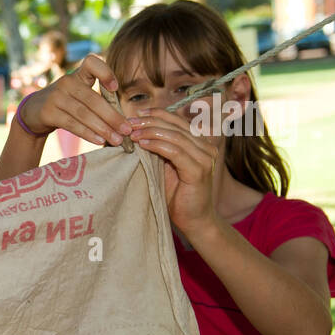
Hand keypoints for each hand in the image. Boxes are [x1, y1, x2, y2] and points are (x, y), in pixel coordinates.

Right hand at [17, 55, 132, 146]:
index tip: (115, 88)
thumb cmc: (65, 104)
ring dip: (103, 128)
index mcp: (78, 75)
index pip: (91, 63)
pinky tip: (99, 140)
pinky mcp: (48, 112)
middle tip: (127, 130)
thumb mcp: (78, 94)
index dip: (105, 72)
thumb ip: (97, 100)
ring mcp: (56, 97)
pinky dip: (87, 133)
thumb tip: (123, 121)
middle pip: (93, 99)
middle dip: (112, 116)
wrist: (34, 112)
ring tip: (117, 139)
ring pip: (84, 114)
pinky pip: (72, 124)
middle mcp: (66, 82)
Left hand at [129, 108, 218, 236]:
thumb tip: (134, 135)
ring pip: (175, 136)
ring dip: (151, 132)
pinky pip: (176, 152)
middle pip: (175, 125)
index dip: (156, 114)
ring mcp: (204, 157)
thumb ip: (157, 150)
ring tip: (133, 133)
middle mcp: (205, 146)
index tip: (136, 114)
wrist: (194, 220)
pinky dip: (158, 146)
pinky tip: (143, 145)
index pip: (177, 121)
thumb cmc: (177, 196)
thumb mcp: (165, 168)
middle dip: (150, 122)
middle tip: (129, 123)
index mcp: (199, 142)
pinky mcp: (199, 170)